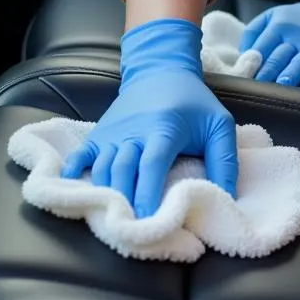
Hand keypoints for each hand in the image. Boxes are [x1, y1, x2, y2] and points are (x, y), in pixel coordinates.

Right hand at [60, 18, 237, 217]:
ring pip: (100, 167)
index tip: (147, 218)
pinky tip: (73, 193)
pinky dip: (73, 174)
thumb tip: (227, 197)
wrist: (161, 70)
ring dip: (103, 194)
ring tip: (110, 220)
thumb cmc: (193, 103)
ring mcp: (113, 132)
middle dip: (124, 200)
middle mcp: (134, 131)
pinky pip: (80, 155)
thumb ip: (225, 160)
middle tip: (129, 230)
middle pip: (122, 169)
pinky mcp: (99, 133)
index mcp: (164, 128)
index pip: (152, 163)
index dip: (147, 191)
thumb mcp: (219, 124)